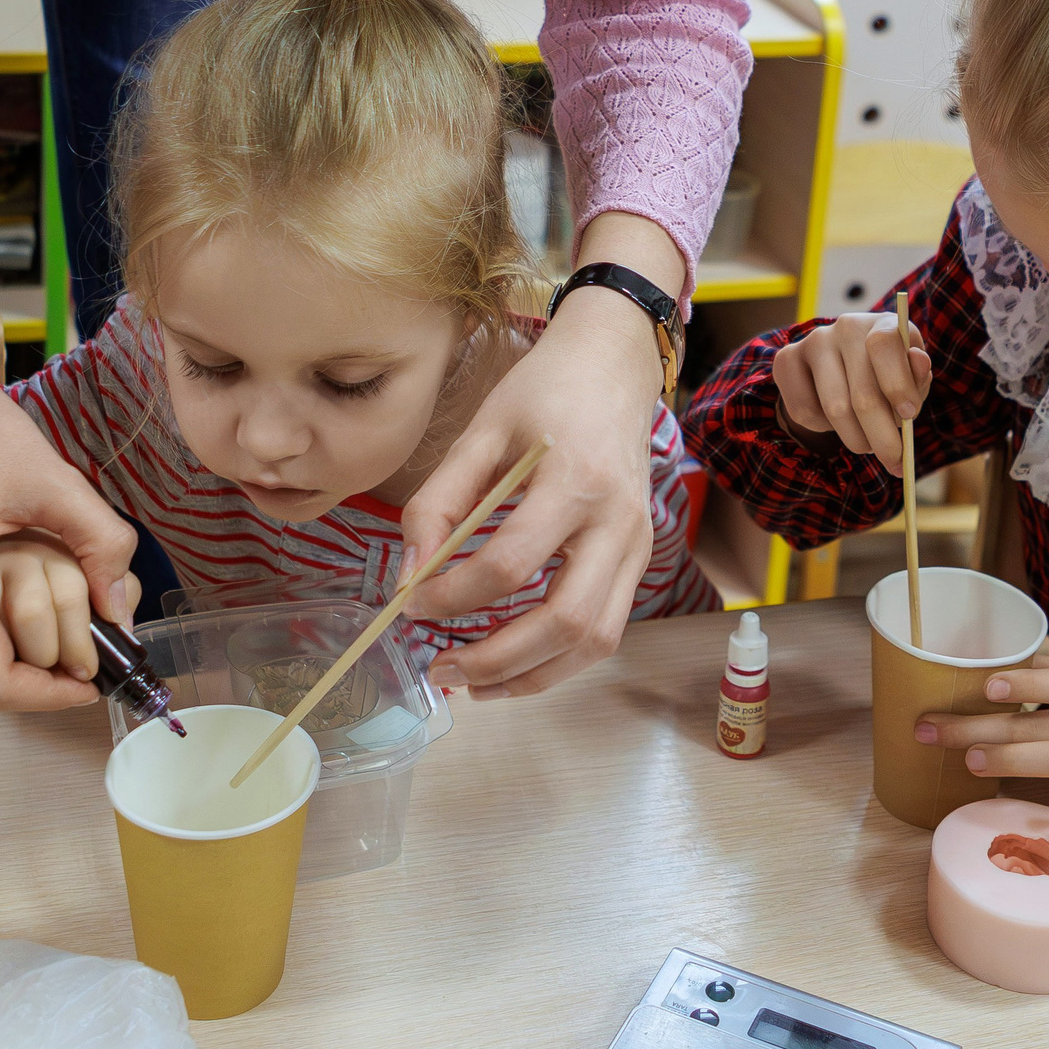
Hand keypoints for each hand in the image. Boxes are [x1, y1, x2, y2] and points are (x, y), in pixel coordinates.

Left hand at [402, 214, 678, 699]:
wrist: (614, 364)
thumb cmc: (543, 391)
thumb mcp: (480, 429)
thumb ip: (439, 501)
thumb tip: (409, 576)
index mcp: (574, 480)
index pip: (511, 564)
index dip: (455, 595)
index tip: (413, 602)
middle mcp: (617, 522)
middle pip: (565, 621)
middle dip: (498, 660)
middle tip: (440, 670)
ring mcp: (637, 544)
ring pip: (595, 641)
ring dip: (533, 675)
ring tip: (475, 683)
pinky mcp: (640, 557)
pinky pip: (606, 628)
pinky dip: (559, 658)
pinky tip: (514, 659)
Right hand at [770, 307, 930, 471]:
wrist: (844, 367)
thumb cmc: (886, 376)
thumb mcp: (910, 378)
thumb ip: (918, 378)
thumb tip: (919, 361)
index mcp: (882, 324)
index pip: (884, 345)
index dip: (898, 384)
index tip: (910, 415)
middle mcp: (845, 327)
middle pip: (862, 393)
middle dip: (882, 436)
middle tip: (894, 461)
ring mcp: (813, 342)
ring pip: (835, 409)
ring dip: (856, 439)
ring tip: (868, 444)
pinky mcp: (786, 360)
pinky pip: (804, 412)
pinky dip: (824, 429)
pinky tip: (834, 419)